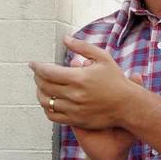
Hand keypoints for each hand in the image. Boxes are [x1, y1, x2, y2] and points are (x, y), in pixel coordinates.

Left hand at [29, 37, 143, 159]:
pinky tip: (49, 102)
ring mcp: (74, 109)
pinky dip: (47, 108)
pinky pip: (53, 116)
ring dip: (39, 93)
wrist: (127, 105)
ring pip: (46, 102)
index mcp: (79, 78)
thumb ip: (82, 47)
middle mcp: (74, 95)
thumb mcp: (102, 57)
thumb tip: (65, 39)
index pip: (48, 72)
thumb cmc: (116, 80)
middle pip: (44, 86)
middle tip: (37, 73)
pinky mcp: (76, 120)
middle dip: (37, 78)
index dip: (37, 67)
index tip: (32, 63)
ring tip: (41, 87)